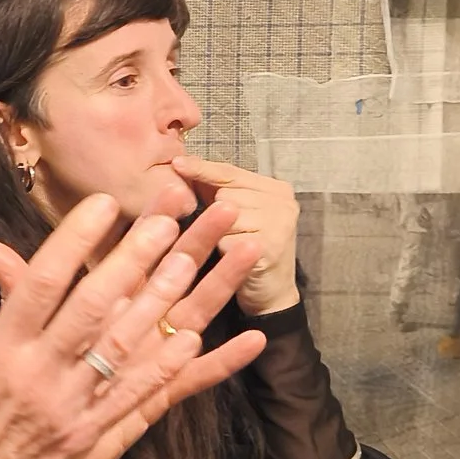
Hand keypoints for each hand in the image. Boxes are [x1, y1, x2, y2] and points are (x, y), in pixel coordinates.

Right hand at [0, 196, 268, 458]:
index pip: (41, 286)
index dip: (74, 241)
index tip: (102, 205)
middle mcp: (41, 380)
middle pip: (94, 308)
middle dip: (132, 259)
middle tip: (166, 219)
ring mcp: (73, 413)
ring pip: (126, 348)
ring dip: (162, 302)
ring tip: (192, 262)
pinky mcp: (94, 442)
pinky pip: (139, 401)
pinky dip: (169, 370)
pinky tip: (198, 340)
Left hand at [170, 156, 299, 314]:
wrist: (271, 294)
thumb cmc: (246, 250)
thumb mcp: (235, 214)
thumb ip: (217, 190)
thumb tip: (182, 164)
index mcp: (275, 188)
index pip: (231, 172)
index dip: (202, 169)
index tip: (177, 163)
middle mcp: (282, 201)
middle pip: (225, 195)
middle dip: (213, 213)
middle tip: (228, 232)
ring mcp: (279, 222)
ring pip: (224, 217)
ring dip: (218, 234)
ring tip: (232, 245)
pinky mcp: (270, 245)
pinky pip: (227, 240)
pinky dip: (222, 251)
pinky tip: (232, 258)